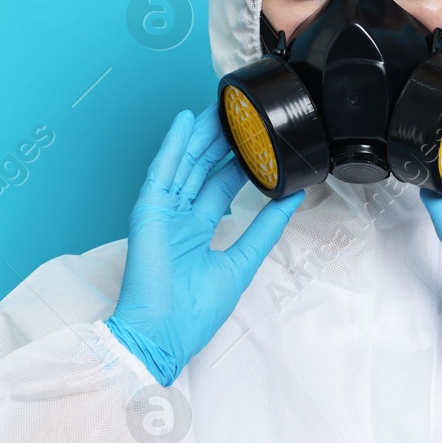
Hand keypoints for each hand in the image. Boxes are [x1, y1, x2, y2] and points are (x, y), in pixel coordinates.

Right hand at [107, 107, 303, 385]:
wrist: (164, 334)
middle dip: (221, 141)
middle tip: (239, 114)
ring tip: (219, 108)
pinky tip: (184, 123)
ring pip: (185, 164)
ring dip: (201, 135)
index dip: (238, 161)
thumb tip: (292, 199)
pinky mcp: (148, 211)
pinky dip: (172, 146)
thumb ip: (265, 228)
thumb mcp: (242, 262)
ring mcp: (164, 212)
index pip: (222, 186)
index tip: (256, 141)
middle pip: (203, 169)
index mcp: (200, 231)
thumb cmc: (195, 312)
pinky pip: (162, 172)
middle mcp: (181, 218)